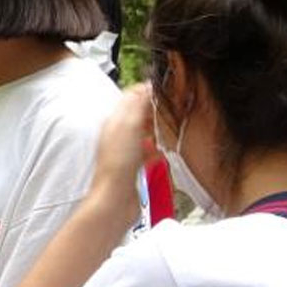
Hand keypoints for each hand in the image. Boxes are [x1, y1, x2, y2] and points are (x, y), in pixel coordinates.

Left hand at [89, 84, 157, 214]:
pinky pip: (146, 153)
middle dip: (155, 111)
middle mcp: (117, 135)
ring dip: (157, 131)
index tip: (166, 91)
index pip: (130, 97)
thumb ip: (138, 105)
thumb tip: (147, 88)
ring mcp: (124, 152)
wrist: (114, 199)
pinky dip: (155, 151)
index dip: (147, 91)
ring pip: (144, 134)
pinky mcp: (131, 168)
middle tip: (172, 110)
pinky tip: (163, 154)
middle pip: (138, 114)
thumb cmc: (118, 164)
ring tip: (170, 131)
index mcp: (113, 121)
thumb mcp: (130, 125)